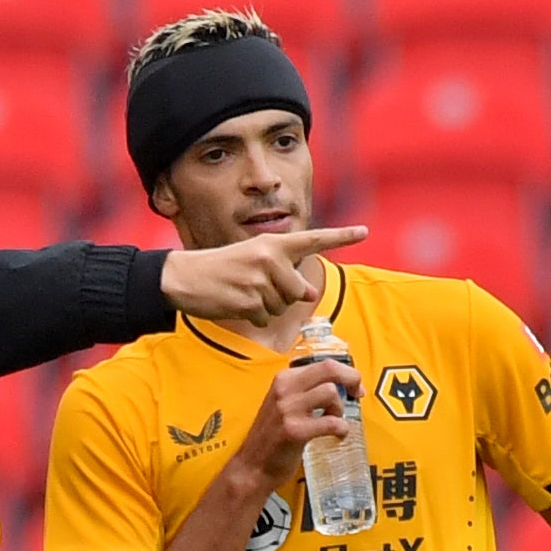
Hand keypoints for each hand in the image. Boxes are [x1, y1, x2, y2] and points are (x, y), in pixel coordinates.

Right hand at [160, 226, 368, 325]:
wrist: (185, 277)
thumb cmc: (222, 268)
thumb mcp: (253, 259)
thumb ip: (284, 272)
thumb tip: (310, 294)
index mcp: (272, 243)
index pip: (312, 239)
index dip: (341, 236)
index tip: (365, 232)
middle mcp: (270, 259)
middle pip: (299, 291)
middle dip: (285, 296)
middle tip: (257, 287)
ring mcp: (260, 281)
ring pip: (282, 307)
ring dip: (266, 307)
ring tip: (243, 293)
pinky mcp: (250, 301)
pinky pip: (266, 318)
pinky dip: (254, 317)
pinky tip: (237, 304)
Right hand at [231, 358, 363, 486]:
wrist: (252, 466)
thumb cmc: (273, 437)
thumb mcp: (284, 404)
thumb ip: (306, 391)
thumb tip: (342, 385)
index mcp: (283, 379)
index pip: (323, 364)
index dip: (346, 372)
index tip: (354, 386)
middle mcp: (284, 389)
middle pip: (329, 369)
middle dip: (352, 379)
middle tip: (358, 394)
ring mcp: (287, 409)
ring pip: (330, 392)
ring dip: (339, 409)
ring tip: (334, 421)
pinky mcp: (294, 430)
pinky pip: (330, 422)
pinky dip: (341, 429)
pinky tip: (337, 436)